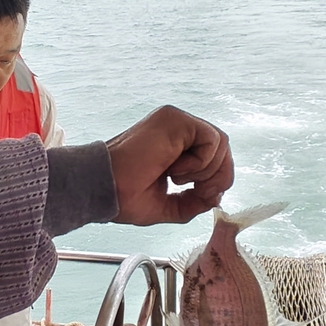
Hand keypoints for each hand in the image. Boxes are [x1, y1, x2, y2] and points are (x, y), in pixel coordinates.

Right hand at [106, 106, 232, 225]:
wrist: (104, 190)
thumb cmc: (124, 196)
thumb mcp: (168, 205)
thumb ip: (194, 201)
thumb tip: (217, 197)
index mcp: (174, 143)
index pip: (214, 153)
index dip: (217, 178)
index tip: (201, 196)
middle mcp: (177, 128)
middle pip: (222, 147)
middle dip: (218, 177)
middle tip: (199, 193)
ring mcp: (175, 121)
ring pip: (220, 142)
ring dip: (208, 171)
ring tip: (179, 181)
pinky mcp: (174, 120)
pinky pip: (211, 138)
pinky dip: (201, 162)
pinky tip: (175, 170)